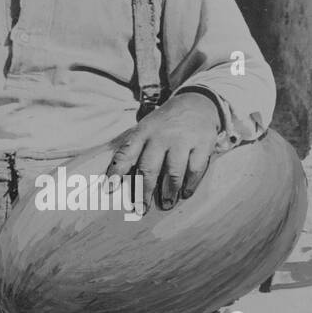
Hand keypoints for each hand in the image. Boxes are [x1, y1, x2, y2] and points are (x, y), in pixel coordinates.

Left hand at [106, 91, 219, 209]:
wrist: (197, 102)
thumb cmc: (165, 124)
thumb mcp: (146, 129)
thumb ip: (134, 150)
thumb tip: (115, 182)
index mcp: (143, 132)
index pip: (126, 153)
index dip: (116, 172)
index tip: (109, 190)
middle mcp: (161, 136)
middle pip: (149, 168)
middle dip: (143, 192)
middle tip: (141, 209)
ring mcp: (183, 139)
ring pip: (173, 172)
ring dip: (168, 192)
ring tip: (166, 204)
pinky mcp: (202, 144)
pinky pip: (195, 169)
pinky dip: (190, 184)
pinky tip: (185, 193)